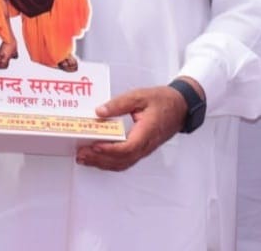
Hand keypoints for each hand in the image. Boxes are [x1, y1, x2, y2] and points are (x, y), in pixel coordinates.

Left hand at [75, 84, 191, 170]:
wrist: (180, 107)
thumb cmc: (162, 101)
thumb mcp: (139, 96)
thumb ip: (118, 103)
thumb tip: (99, 111)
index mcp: (147, 131)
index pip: (128, 147)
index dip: (110, 149)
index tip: (94, 146)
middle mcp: (146, 145)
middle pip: (122, 160)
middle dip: (100, 159)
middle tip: (81, 154)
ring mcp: (144, 150)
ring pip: (123, 164)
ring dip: (102, 163)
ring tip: (84, 158)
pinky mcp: (141, 149)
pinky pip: (125, 161)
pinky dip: (110, 162)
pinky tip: (97, 158)